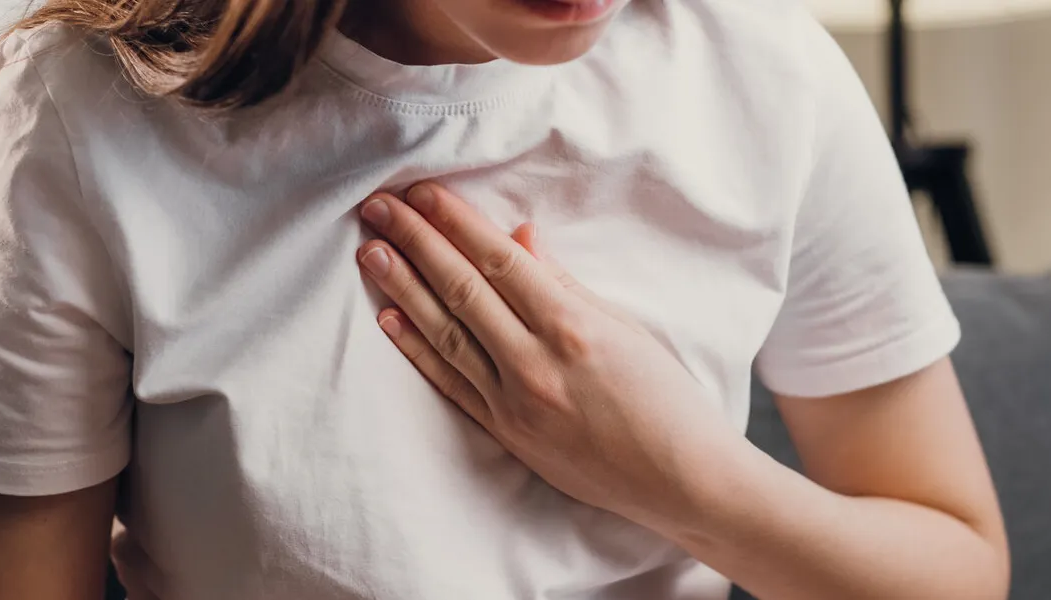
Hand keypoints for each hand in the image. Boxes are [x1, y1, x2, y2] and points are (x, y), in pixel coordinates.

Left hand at [355, 183, 744, 529]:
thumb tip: (519, 240)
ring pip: (446, 333)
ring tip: (371, 253)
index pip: (499, 261)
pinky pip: (452, 383)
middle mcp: (535, 363)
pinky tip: (389, 319)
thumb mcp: (625, 329)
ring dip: (403, 289)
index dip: (456, 222)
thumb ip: (565, 284)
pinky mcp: (506, 433)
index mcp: (572, 327)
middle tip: (378, 207)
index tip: (422, 192)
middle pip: (462, 290)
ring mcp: (515, 402)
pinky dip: (418, 349)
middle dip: (416, 242)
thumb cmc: (666, 400)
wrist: (680, 482)